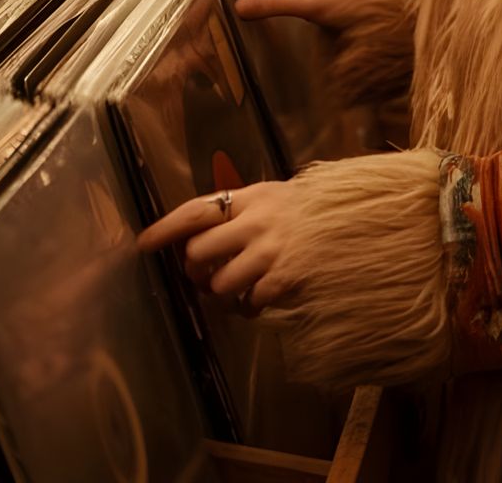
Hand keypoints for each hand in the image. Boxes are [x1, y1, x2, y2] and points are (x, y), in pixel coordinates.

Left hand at [138, 181, 300, 311]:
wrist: (359, 220)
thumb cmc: (311, 212)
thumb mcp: (275, 197)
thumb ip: (239, 211)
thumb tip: (195, 238)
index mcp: (252, 197)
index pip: (196, 211)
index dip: (164, 228)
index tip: (142, 244)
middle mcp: (257, 221)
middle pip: (197, 253)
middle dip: (196, 269)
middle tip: (206, 273)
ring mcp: (271, 250)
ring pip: (219, 285)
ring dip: (225, 292)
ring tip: (240, 286)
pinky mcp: (284, 277)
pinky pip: (250, 302)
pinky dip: (252, 304)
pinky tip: (263, 295)